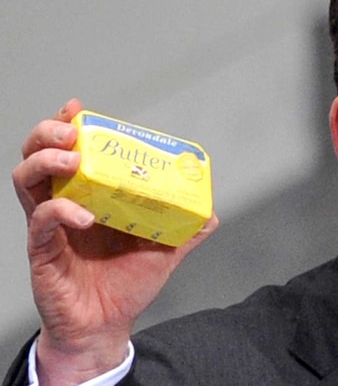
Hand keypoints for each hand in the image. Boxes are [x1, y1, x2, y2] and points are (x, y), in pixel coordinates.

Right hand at [11, 99, 218, 384]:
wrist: (106, 327)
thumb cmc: (126, 286)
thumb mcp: (163, 251)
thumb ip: (185, 229)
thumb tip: (212, 211)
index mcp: (89, 196)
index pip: (69, 151)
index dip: (68, 126)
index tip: (78, 109)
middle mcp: (63, 203)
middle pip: (38, 154)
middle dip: (49, 133)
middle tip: (72, 131)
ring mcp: (49, 226)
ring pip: (27, 178)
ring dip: (46, 161)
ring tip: (73, 160)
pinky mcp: (42, 249)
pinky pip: (41, 220)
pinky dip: (60, 210)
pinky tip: (84, 215)